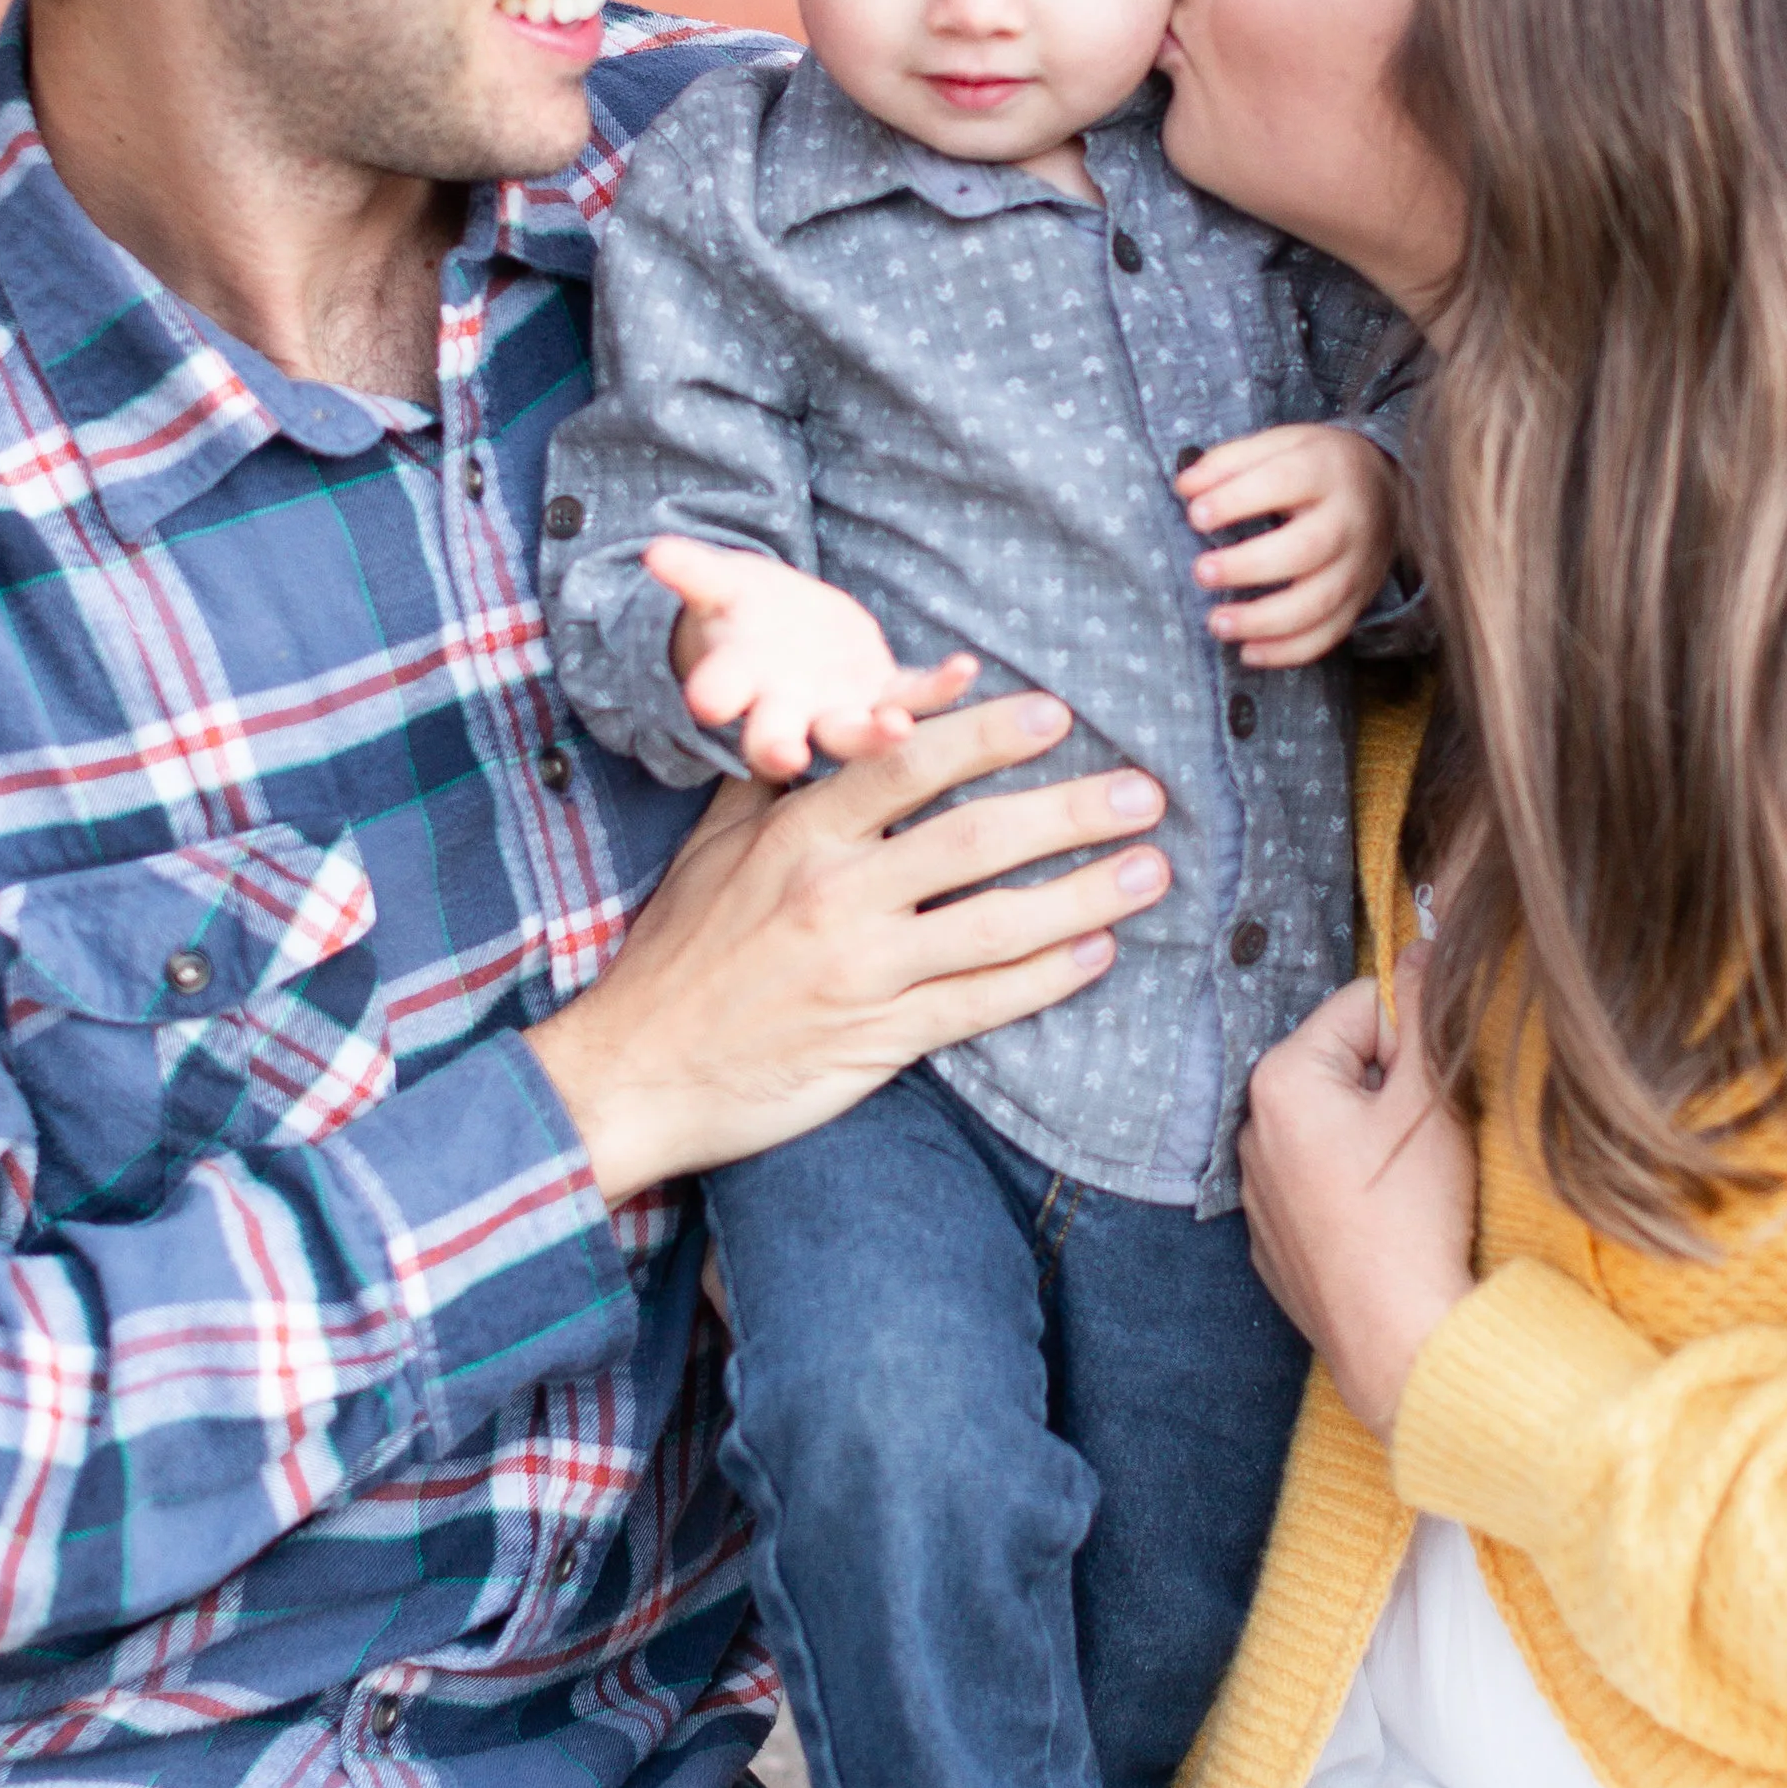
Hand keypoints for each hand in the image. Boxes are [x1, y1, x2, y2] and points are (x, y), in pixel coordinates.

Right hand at [529, 691, 1171, 1203]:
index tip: (1058, 714)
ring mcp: (862, 971)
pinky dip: (1046, 976)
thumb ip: (781, 779)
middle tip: (1146, 791)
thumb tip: (846, 715)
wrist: (635, 1073)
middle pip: (976, 838)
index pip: (908, 763)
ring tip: (1151, 869)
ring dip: (1084, 894)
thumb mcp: (712, 845)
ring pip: (995, 924)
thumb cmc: (677, 953)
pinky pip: (981, 1002)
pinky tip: (1099, 952)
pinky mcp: (878, 1039)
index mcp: (798, 833)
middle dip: (1071, 811)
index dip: (989, 734)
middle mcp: (836, 894)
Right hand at [646, 534, 977, 780]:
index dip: (714, 695)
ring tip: (897, 729)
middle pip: (778, 736)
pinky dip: (938, 687)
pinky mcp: (884, 695)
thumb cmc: (745, 613)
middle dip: (778, 745)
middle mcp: (786, 710)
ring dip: (874, 735)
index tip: (706, 700)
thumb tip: (656, 552)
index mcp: (739, 683)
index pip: (720, 693)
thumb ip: (694, 574)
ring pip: (851, 733)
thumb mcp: (719, 588)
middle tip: (783, 756)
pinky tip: (964, 668)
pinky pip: (912, 696)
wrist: (786, 634)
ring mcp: (837, 709)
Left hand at [1176, 424, 1399, 668]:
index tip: (1195, 516)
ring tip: (1217, 622)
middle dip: (1248, 566)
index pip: (1284, 482)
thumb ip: (1230, 461)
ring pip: (1317, 604)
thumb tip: (1187, 485)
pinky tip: (1248, 652)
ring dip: (1263, 621)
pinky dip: (1287, 652)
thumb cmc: (1316, 468)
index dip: (1237, 500)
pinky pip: (1328, 636)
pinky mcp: (1359, 600)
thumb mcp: (1280, 444)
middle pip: (1305, 550)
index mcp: (1327, 469)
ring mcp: (1358, 566)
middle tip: (1202, 572)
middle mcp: (1349, 520)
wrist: (1385, 490)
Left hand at [1238, 949, 1475, 1438]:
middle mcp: (1252, 1129)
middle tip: (1431, 1139)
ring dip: (1378, 1138)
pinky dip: (1358, 1190)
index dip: (1416, 1035)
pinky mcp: (1276, 1243)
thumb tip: (1424, 940)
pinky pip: (1323, 1185)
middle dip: (1395, 1086)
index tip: (1440, 1086)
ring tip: (1413, 1187)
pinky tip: (1388, 1224)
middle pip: (1347, 1064)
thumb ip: (1426, 1011)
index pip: (1364, 1004)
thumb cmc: (1415, 1218)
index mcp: (1281, 1079)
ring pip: (1337, 1126)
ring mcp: (1259, 1192)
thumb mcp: (1432, 1099)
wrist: (1400, 1343)